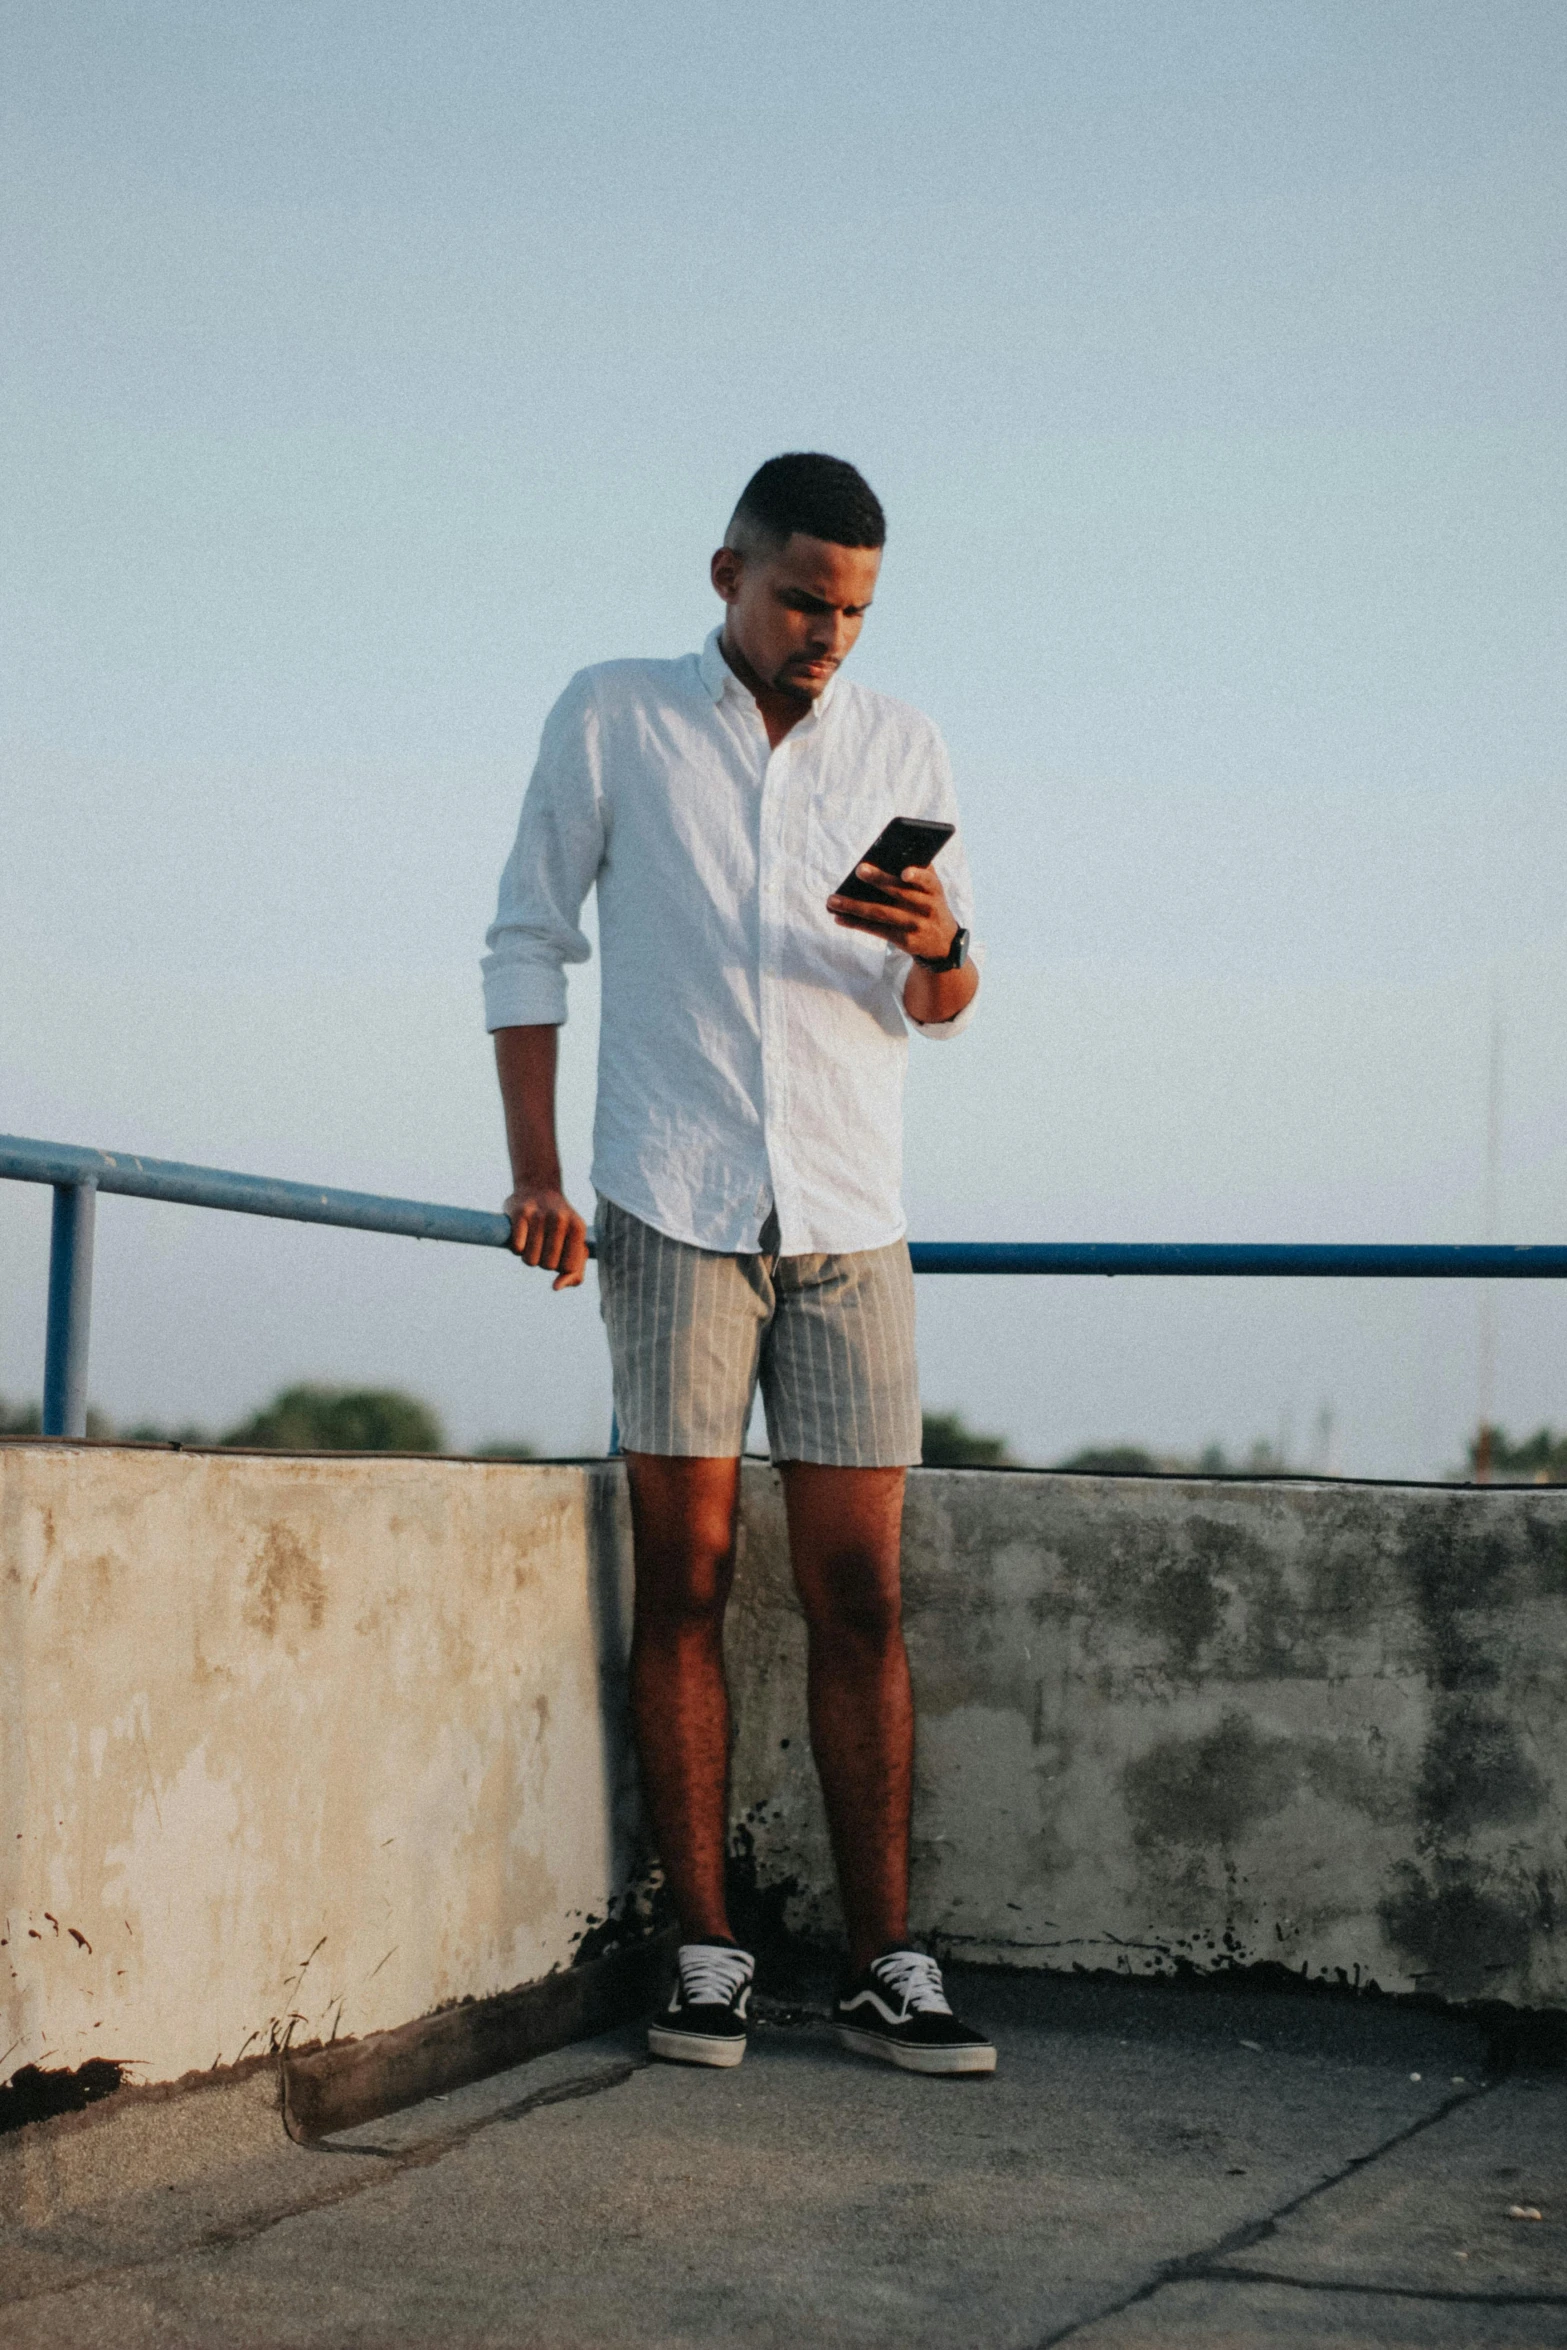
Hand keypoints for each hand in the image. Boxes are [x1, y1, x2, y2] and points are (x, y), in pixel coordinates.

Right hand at [503, 1183, 588, 1289]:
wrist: (538, 1187)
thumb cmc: (559, 1225)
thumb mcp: (574, 1243)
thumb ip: (575, 1272)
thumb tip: (556, 1287)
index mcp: (578, 1227)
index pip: (569, 1268)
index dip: (560, 1266)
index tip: (559, 1253)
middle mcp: (560, 1219)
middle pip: (548, 1266)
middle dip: (543, 1262)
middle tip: (543, 1245)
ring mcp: (539, 1215)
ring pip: (531, 1260)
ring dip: (528, 1257)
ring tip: (532, 1242)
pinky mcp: (518, 1212)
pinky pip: (517, 1248)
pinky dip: (517, 1248)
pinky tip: (521, 1236)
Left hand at [827, 862, 959, 962]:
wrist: (943, 943)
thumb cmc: (930, 905)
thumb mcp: (933, 890)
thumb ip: (919, 872)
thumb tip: (891, 853)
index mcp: (934, 890)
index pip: (928, 882)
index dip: (918, 877)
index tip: (904, 872)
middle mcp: (927, 908)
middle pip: (899, 894)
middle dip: (879, 880)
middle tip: (858, 870)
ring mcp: (914, 926)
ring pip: (881, 913)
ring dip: (854, 906)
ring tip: (832, 900)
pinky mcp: (904, 940)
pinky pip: (876, 930)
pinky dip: (856, 923)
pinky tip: (839, 917)